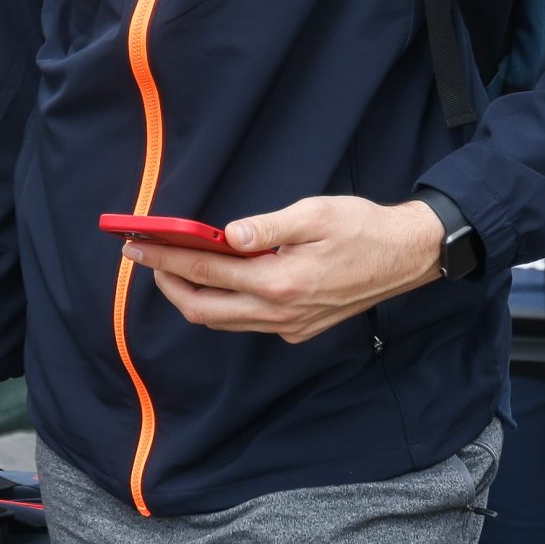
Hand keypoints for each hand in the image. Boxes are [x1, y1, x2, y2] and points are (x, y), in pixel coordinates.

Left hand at [128, 197, 445, 343]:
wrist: (408, 257)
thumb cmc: (363, 228)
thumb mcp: (315, 214)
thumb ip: (268, 227)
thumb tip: (228, 234)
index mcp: (281, 281)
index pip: (206, 270)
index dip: (165, 257)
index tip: (137, 245)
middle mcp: (281, 312)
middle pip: (204, 310)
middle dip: (169, 284)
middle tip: (148, 258)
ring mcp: (291, 325)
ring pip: (224, 322)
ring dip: (194, 297)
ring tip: (175, 268)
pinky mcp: (300, 329)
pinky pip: (248, 324)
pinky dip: (224, 306)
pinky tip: (220, 283)